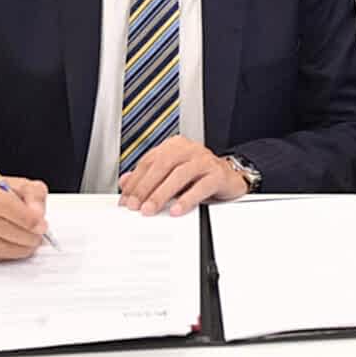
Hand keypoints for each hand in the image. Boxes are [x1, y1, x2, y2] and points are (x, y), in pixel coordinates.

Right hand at [0, 173, 50, 261]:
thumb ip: (33, 195)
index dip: (26, 217)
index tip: (41, 225)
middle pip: (0, 227)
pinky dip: (8, 255)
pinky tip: (15, 247)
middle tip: (39, 237)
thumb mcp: (19, 186)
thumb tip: (37, 214)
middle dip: (26, 235)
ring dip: (19, 248)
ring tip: (31, 243)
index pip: (5, 204)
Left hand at [117, 137, 246, 215]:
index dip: (135, 180)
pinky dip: (187, 199)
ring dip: (161, 194)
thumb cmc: (199, 175)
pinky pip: (201, 186)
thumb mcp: (171, 173)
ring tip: (150, 209)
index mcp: (174, 146)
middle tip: (135, 205)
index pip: (149, 161)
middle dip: (145, 187)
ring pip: (179, 174)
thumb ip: (149, 175)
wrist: (230, 177)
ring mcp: (204, 160)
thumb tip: (125, 182)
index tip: (126, 199)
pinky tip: (176, 210)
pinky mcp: (218, 174)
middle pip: (162, 165)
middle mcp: (188, 149)